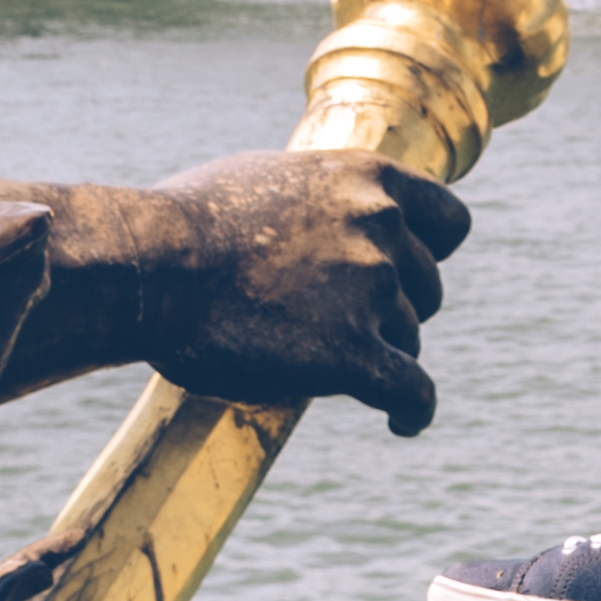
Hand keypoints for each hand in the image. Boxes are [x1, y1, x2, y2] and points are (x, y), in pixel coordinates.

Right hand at [146, 147, 466, 434]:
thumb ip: (315, 197)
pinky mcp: (349, 353)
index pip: (450, 221)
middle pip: (426, 287)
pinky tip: (403, 422)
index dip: (432, 253)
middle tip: (339, 324)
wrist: (149, 265)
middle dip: (394, 308)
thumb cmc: (184, 221)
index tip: (408, 273)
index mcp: (366, 178)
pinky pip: (411, 392)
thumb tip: (320, 212)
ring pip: (408, 338)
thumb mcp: (265, 177)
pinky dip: (413, 410)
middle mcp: (381, 225)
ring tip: (323, 363)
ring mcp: (369, 288)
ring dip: (379, 353)